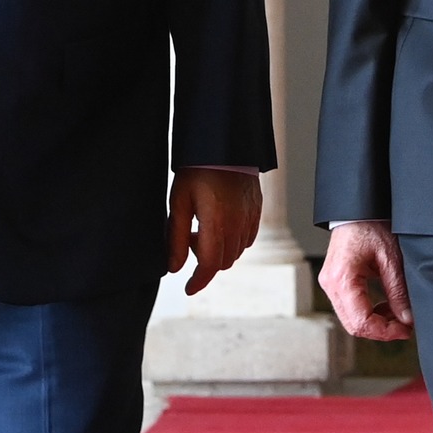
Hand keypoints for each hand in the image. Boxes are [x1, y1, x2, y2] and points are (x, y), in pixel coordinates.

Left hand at [166, 168, 261, 295]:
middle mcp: (237, 224)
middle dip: (205, 262)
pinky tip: (221, 224)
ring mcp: (250, 217)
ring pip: (236, 252)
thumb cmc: (198, 170)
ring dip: (219, 251)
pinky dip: (233, 241)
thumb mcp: (179, 202)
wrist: (225, 144)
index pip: (209, 266)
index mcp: (216, 223)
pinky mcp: (257, 210)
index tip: (188, 288)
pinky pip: (247, 238)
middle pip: (223, 262)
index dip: (198, 281)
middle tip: (190, 240)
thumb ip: (176, 238)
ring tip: (204, 228)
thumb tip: (175, 268)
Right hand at [320, 221, 413, 340]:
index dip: (385, 332)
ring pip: (351, 319)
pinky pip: (349, 307)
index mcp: (342, 279)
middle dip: (381, 330)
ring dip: (375, 322)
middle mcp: (331, 284)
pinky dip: (368, 311)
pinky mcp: (334, 282)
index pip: (361, 321)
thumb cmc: (371, 225)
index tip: (405, 331)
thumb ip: (398, 291)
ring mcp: (330, 284)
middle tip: (404, 326)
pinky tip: (385, 305)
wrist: (357, 209)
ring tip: (398, 314)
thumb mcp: (390, 258)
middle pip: (354, 325)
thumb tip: (406, 318)